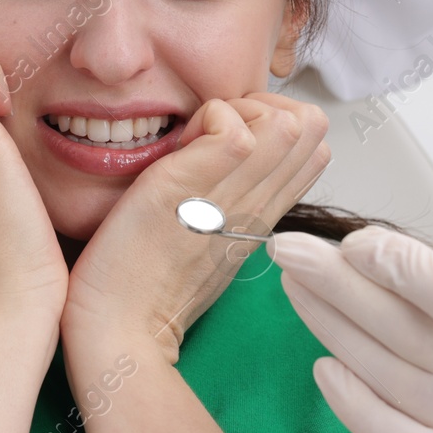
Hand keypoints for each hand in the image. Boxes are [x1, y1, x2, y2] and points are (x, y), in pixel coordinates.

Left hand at [61, 94, 330, 364]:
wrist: (119, 328)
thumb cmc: (145, 284)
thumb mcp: (206, 239)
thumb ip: (226, 202)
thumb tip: (225, 156)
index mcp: (261, 216)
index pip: (312, 148)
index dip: (278, 121)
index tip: (232, 137)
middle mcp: (258, 205)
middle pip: (312, 126)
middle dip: (265, 104)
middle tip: (215, 130)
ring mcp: (231, 196)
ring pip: (287, 122)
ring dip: (237, 109)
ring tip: (195, 139)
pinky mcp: (191, 186)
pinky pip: (233, 127)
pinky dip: (206, 116)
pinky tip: (177, 147)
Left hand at [272, 227, 432, 432]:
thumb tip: (384, 265)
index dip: (399, 269)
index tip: (355, 243)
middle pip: (415, 340)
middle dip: (342, 289)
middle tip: (294, 252)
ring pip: (398, 384)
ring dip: (337, 333)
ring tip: (299, 291)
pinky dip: (357, 406)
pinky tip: (327, 367)